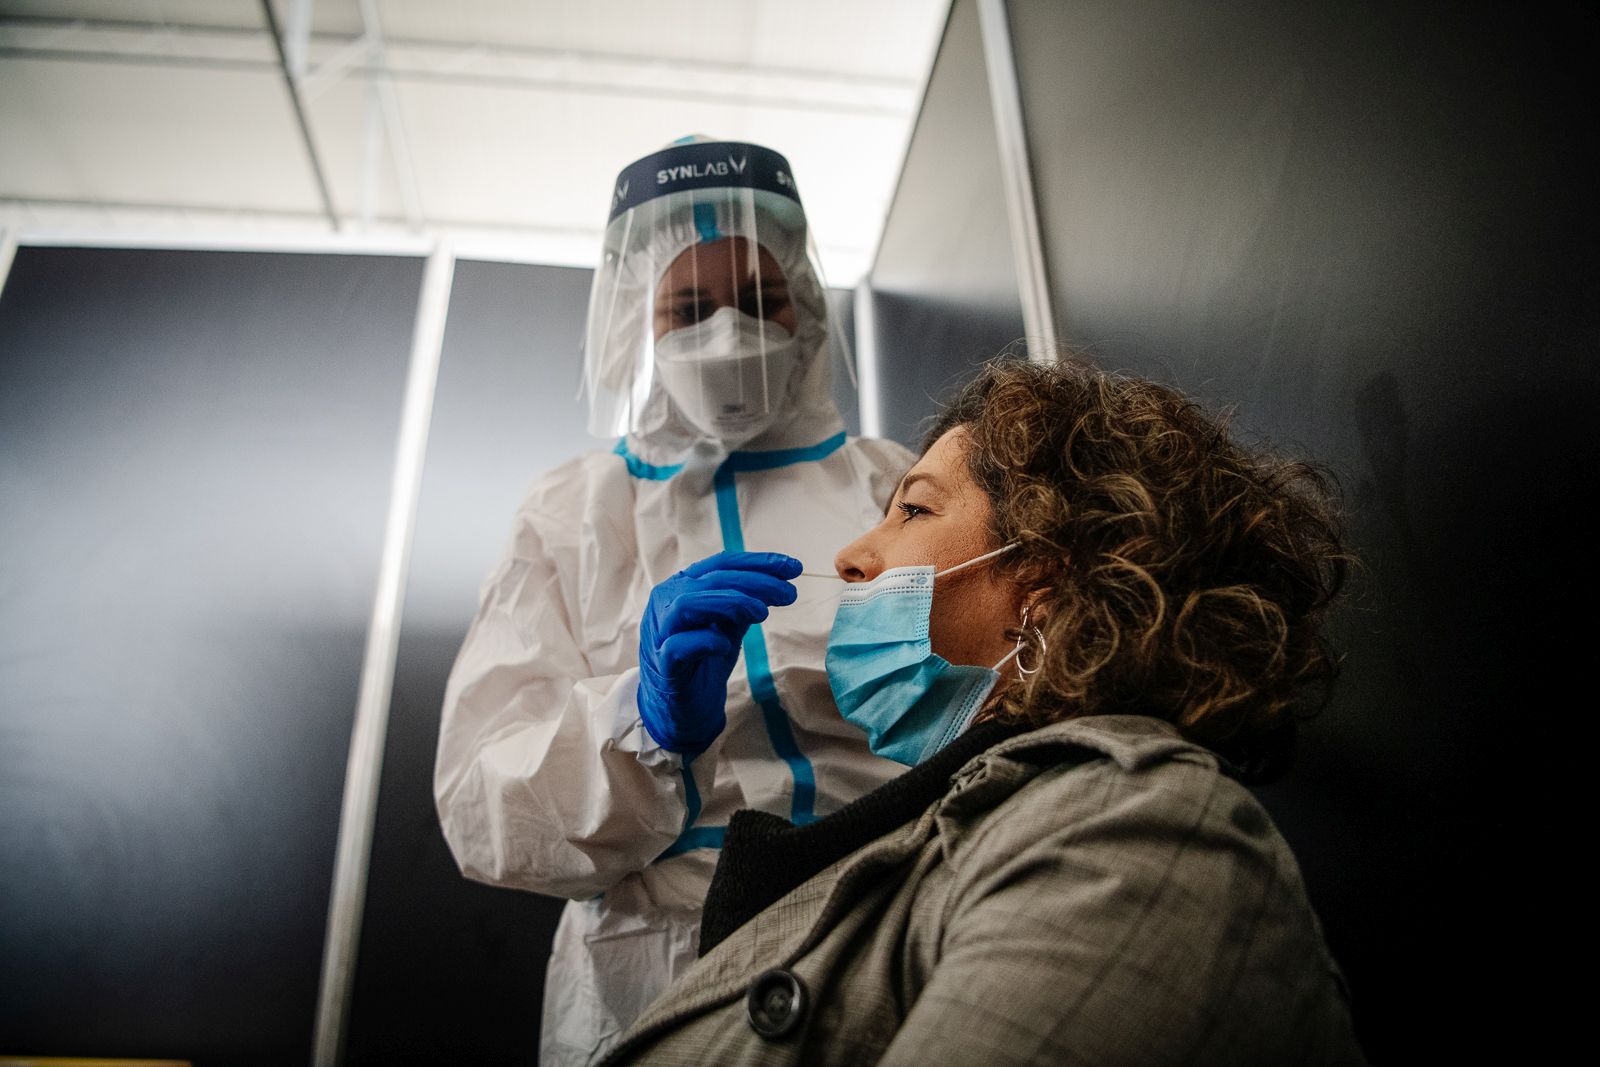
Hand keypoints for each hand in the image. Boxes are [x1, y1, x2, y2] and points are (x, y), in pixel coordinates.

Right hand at [637, 551, 801, 754]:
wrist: (683, 711)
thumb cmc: (703, 663)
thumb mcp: (728, 627)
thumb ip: (742, 604)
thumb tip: (775, 583)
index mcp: (682, 588)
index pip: (720, 565)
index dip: (758, 563)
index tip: (794, 568)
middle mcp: (666, 605)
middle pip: (710, 580)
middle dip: (754, 582)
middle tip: (789, 593)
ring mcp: (660, 634)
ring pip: (687, 604)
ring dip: (729, 603)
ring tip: (763, 613)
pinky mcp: (663, 665)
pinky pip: (678, 646)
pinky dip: (705, 641)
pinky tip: (725, 646)